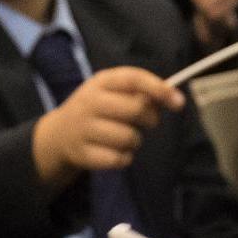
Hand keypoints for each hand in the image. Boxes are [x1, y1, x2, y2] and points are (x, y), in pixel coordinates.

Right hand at [31, 66, 183, 188]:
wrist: (58, 134)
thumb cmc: (97, 110)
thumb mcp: (111, 92)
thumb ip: (139, 92)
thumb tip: (173, 98)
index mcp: (101, 82)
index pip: (133, 79)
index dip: (158, 88)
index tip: (178, 101)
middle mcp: (89, 102)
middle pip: (135, 109)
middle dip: (150, 118)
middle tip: (148, 121)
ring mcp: (83, 129)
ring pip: (129, 138)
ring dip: (135, 141)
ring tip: (125, 137)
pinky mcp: (82, 154)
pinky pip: (119, 159)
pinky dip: (124, 158)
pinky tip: (116, 152)